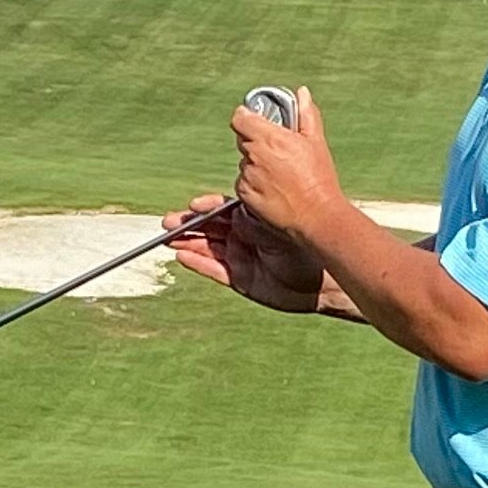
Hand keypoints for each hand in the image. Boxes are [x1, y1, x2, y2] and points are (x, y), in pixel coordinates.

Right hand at [165, 191, 329, 314]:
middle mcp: (242, 236)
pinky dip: (197, 263)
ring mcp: (239, 257)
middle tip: (168, 222)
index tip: (193, 206)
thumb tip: (235, 213)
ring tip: (168, 239)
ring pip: (207, 248)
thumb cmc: (305, 249)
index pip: (222, 210)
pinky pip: (213, 270)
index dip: (206, 208)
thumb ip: (255, 221)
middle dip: (188, 225)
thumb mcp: (276, 228)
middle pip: (208, 228)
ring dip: (188, 243)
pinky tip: (182, 257)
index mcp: (252, 219)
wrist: (320, 281)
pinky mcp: (239, 278)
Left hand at [231, 86, 348, 248]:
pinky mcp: (245, 194)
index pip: (240, 118)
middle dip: (256, 141)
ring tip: (280, 174)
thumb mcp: (316, 142)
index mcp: (270, 137)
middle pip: (243, 140)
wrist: (316, 216)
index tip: (254, 119)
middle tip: (276, 151)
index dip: (246, 117)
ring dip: (256, 164)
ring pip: (245, 162)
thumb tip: (302, 93)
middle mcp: (255, 155)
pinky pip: (244, 182)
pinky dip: (254, 183)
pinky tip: (274, 188)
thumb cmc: (319, 179)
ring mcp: (248, 176)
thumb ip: (306, 114)